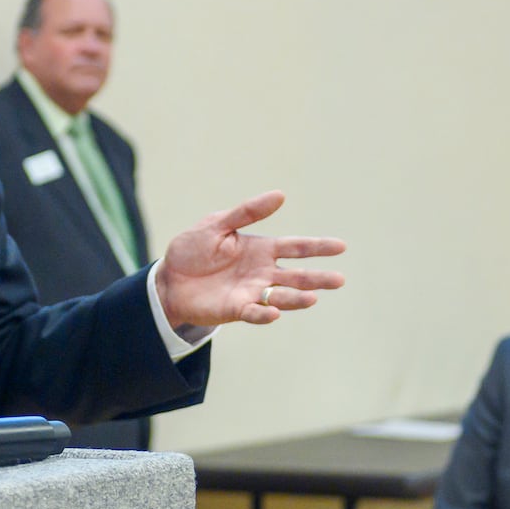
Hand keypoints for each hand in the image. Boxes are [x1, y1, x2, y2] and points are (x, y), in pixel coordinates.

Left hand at [154, 190, 345, 327]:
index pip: (295, 247)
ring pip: (281, 296)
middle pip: (296, 276)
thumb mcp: (218, 224)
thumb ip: (247, 212)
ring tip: (313, 298)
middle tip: (340, 280)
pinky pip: (254, 312)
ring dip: (297, 298)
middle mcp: (262, 272)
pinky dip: (265, 313)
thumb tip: (280, 195)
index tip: (341, 246)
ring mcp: (251, 292)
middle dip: (318, 278)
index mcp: (261, 249)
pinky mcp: (236, 309)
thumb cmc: (193, 249)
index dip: (318, 247)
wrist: (168, 278)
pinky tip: (275, 312)